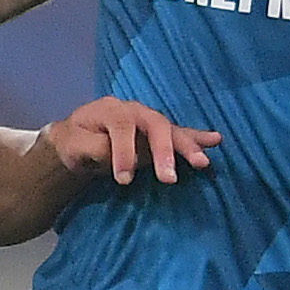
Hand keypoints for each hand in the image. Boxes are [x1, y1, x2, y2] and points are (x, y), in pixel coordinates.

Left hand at [44, 97, 218, 184]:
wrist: (77, 136)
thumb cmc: (74, 141)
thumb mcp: (74, 144)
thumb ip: (93, 147)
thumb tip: (114, 155)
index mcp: (111, 110)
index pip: (122, 127)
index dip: (125, 152)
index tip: (124, 179)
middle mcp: (134, 110)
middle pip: (154, 125)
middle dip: (164, 151)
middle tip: (170, 178)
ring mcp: (148, 120)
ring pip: (170, 130)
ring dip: (187, 146)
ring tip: (202, 162)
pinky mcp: (157, 134)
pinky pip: (179, 133)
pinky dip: (196, 138)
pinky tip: (216, 140)